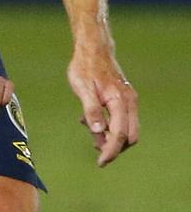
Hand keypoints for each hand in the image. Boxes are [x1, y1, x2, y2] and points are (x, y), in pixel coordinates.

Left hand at [68, 50, 138, 166]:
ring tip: (90, 132)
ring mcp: (129, 100)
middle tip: (95, 150)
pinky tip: (91, 121)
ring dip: (112, 137)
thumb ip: (91, 109)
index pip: (120, 134)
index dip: (111, 150)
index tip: (101, 162)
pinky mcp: (125, 99)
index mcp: (119, 101)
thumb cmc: (85, 67)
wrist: (93, 48)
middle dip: (114, 147)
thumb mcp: (82, 88)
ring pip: (128, 129)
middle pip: (129, 136)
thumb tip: (97, 132)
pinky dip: (111, 127)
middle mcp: (129, 102)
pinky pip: (123, 120)